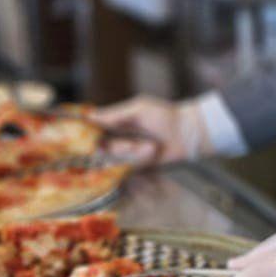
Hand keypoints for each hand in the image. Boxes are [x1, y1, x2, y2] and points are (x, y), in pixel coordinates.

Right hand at [90, 95, 207, 164]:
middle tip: (133, 144)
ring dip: (134, 152)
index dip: (88, 134)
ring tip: (152, 146)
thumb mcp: (139, 109)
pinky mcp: (136, 165)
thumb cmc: (165, 115)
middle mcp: (118, 137)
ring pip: (117, 158)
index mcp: (116, 121)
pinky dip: (141, 160)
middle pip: (102, 147)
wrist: (187, 133)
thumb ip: (115, 114)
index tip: (89, 138)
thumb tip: (90, 116)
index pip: (94, 129)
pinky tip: (153, 152)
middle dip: (118, 147)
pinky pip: (128, 167)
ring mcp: (127, 153)